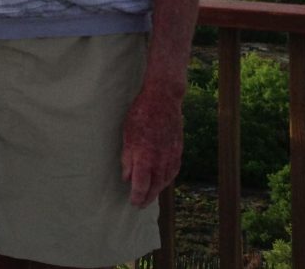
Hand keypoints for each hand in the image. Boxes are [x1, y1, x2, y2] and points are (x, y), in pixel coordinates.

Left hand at [120, 87, 183, 207]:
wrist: (163, 100)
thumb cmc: (140, 115)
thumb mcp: (127, 135)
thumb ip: (127, 158)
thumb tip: (126, 177)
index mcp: (145, 157)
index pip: (141, 186)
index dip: (137, 197)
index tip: (133, 202)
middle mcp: (160, 160)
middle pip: (155, 187)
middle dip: (147, 198)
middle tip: (140, 205)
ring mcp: (171, 156)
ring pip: (166, 180)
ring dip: (158, 190)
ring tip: (151, 195)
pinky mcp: (178, 150)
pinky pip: (173, 170)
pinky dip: (168, 179)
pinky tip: (163, 180)